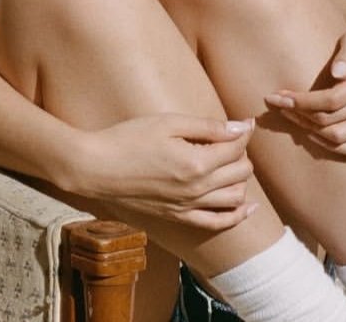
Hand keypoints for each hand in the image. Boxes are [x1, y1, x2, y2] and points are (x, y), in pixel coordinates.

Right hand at [68, 113, 256, 231]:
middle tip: (230, 139)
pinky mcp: (179, 217)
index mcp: (196, 162)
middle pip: (240, 172)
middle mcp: (197, 189)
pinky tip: (247, 207)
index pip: (235, 147)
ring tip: (232, 163)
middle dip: (242, 153)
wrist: (99, 168)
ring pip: (235, 198)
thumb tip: (240, 127)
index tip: (245, 122)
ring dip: (241, 180)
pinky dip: (236, 216)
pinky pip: (217, 223)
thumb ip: (206, 127)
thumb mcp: (167, 123)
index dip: (243, 132)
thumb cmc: (129, 138)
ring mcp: (189, 206)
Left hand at [264, 22, 345, 156]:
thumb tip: (337, 73)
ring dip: (311, 130)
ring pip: (341, 137)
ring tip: (292, 117)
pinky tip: (312, 133)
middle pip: (332, 120)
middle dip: (300, 115)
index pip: (332, 100)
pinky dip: (332, 146)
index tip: (279, 96)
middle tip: (279, 106)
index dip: (302, 102)